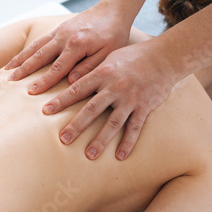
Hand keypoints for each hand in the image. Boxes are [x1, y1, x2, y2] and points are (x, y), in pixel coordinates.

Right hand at [5, 1, 131, 92]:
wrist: (112, 10)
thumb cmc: (113, 35)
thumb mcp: (108, 54)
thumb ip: (89, 67)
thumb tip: (71, 81)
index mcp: (76, 45)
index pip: (57, 68)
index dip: (44, 81)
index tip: (31, 92)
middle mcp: (63, 37)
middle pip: (39, 56)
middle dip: (23, 70)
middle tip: (10, 81)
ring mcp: (59, 32)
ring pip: (35, 47)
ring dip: (20, 59)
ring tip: (6, 70)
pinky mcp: (58, 29)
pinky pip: (38, 42)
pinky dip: (26, 51)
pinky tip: (18, 58)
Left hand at [42, 42, 178, 159]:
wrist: (165, 56)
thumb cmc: (133, 56)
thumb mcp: (109, 58)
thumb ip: (91, 70)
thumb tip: (70, 79)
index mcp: (103, 73)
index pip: (76, 89)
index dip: (60, 101)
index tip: (45, 110)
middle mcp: (115, 87)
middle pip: (91, 109)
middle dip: (76, 125)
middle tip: (63, 139)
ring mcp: (130, 98)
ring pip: (113, 123)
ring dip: (100, 140)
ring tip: (89, 155)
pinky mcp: (145, 107)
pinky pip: (135, 127)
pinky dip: (128, 142)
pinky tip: (120, 156)